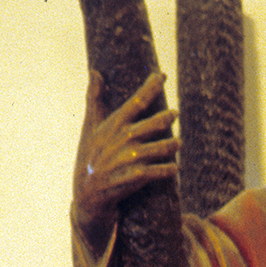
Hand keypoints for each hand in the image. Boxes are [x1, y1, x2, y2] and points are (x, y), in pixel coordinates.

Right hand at [72, 70, 179, 253]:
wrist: (87, 194)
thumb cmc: (89, 156)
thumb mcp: (90, 127)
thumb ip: (94, 99)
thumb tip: (94, 71)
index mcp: (114, 125)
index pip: (136, 101)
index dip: (151, 87)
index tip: (162, 75)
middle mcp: (124, 140)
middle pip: (154, 123)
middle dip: (167, 117)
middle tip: (175, 113)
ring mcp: (130, 159)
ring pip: (161, 148)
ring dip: (173, 145)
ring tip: (178, 142)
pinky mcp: (135, 177)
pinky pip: (159, 171)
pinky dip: (169, 169)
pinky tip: (175, 167)